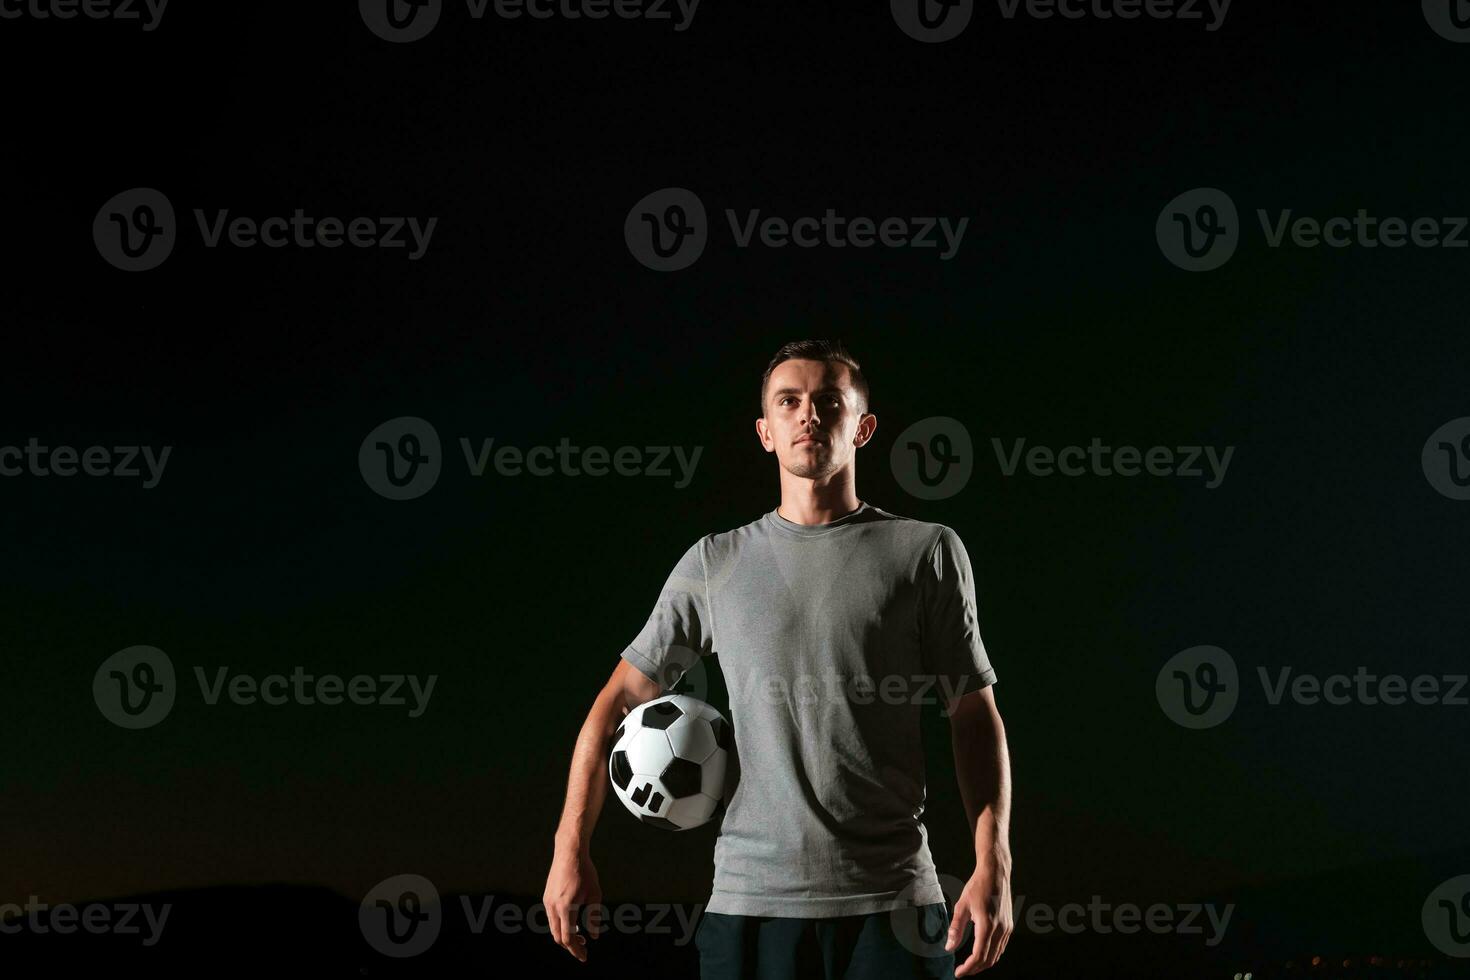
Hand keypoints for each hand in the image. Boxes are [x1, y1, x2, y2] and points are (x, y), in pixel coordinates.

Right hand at [543, 844, 602, 962]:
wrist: (569, 852)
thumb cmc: (585, 872)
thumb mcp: (595, 894)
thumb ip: (593, 916)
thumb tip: (594, 936)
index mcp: (566, 907)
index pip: (568, 938)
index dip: (576, 950)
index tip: (584, 956)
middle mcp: (553, 906)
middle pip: (558, 937)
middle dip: (570, 946)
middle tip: (584, 948)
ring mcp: (547, 902)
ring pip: (553, 928)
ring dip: (565, 936)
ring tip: (580, 936)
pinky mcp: (546, 897)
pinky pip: (551, 918)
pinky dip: (560, 925)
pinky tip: (572, 923)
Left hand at [945, 852, 1013, 974]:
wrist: (996, 873)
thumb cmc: (977, 886)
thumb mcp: (962, 906)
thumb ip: (956, 929)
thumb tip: (949, 948)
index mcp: (987, 925)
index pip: (978, 956)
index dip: (968, 968)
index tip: (958, 973)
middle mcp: (1000, 929)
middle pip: (989, 960)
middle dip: (975, 969)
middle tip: (962, 971)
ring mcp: (1007, 928)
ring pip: (997, 955)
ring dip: (984, 963)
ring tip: (970, 965)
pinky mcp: (1009, 926)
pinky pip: (1001, 947)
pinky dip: (992, 955)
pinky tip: (982, 954)